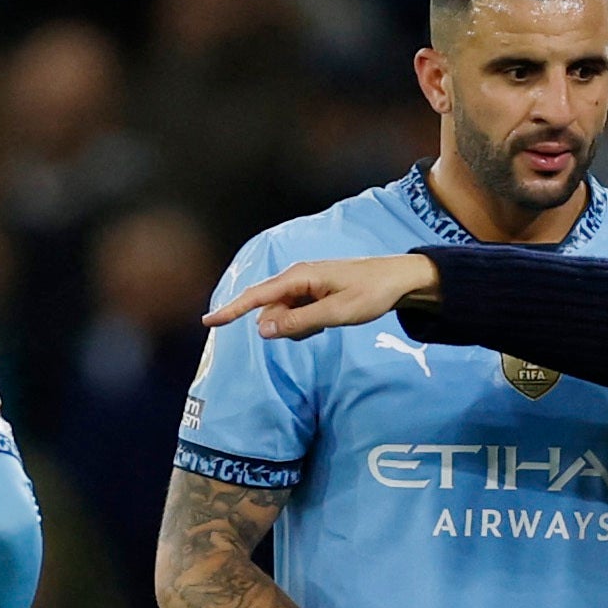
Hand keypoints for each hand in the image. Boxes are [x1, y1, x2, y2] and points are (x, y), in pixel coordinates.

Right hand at [203, 255, 441, 339]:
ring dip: (299, 327)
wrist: (399, 280)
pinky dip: (308, 323)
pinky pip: (298, 314)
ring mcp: (304, 285)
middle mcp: (296, 278)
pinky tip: (330, 319)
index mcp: (299, 277)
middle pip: (271, 311)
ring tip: (331, 320)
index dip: (231, 310)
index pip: (256, 296)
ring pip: (285, 315)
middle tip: (322, 325)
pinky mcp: (312, 293)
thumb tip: (263, 330)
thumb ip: (299, 323)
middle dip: (285, 326)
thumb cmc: (371, 293)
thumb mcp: (337, 313)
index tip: (208, 322)